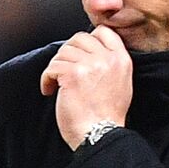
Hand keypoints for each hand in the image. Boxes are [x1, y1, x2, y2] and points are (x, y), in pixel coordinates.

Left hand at [39, 26, 132, 148]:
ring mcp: (89, 65)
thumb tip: (91, 52)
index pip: (103, 32)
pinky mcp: (71, 74)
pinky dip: (46, 79)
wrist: (100, 135)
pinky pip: (51, 67)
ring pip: (62, 52)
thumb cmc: (107, 117)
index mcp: (121, 60)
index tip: (79, 54)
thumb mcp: (121, 84)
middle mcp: (107, 59)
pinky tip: (50, 90)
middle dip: (67, 54)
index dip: (87, 40)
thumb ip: (111, 64)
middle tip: (64, 70)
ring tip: (57, 84)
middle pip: (79, 38)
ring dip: (55, 68)